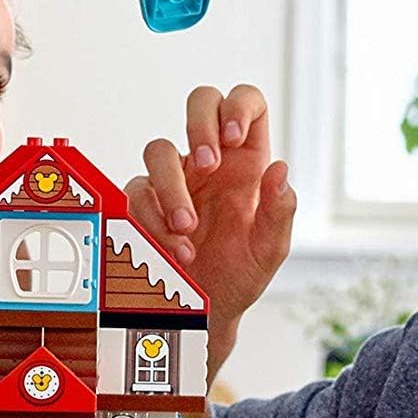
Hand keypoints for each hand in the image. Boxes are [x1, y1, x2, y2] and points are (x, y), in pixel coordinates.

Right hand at [125, 84, 295, 330]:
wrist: (208, 314)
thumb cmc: (241, 275)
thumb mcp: (269, 250)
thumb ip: (279, 211)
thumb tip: (279, 170)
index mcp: (246, 162)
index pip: (246, 104)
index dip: (239, 106)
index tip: (233, 137)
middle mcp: (209, 163)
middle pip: (200, 103)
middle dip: (199, 125)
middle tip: (208, 165)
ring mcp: (174, 180)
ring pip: (159, 150)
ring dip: (172, 186)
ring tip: (188, 227)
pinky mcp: (146, 205)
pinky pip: (138, 193)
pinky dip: (154, 220)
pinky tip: (175, 248)